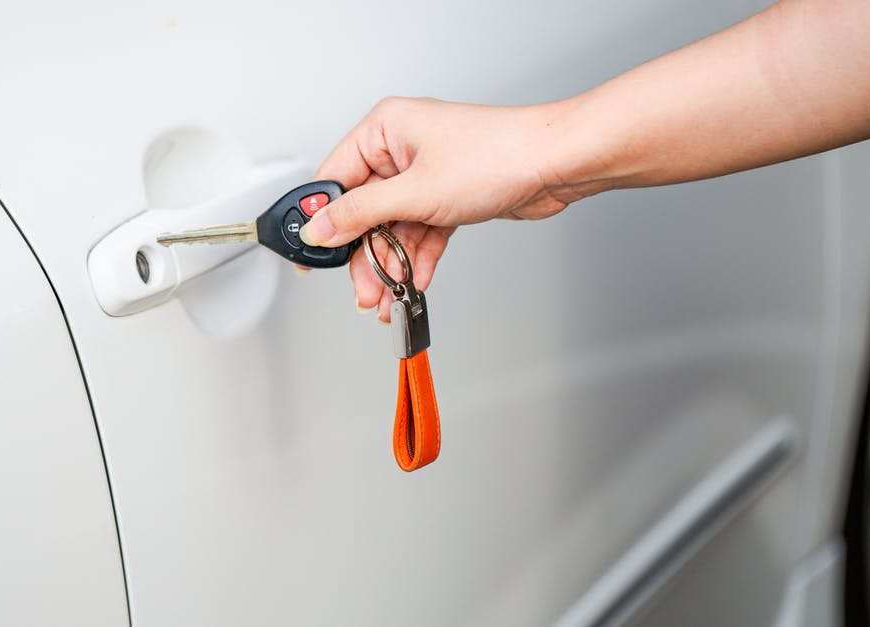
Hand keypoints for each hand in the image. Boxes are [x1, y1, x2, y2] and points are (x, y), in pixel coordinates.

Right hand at [302, 97, 595, 321]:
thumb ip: (360, 214)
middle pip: (364, 210)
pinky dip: (417, 258)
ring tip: (388, 296)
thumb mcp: (415, 192)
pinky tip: (414, 282)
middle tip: (362, 289)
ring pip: (393, 227)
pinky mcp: (448, 196)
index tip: (313, 256)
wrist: (556, 164)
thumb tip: (319, 228)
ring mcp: (427, 174)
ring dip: (391, 264)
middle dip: (364, 255)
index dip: (323, 220)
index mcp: (385, 129)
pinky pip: (420, 232)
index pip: (336, 178)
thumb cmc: (498, 155)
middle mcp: (402, 148)